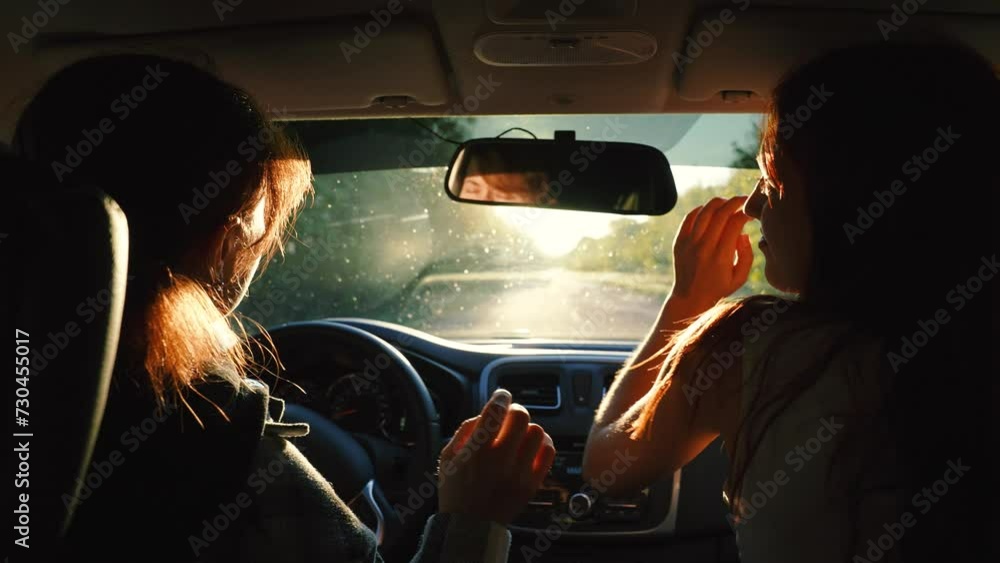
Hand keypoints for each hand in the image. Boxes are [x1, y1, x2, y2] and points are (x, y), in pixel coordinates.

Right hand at [437, 389, 555, 525]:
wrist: (470, 526)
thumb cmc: (456, 490)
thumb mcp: (447, 457)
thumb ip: (466, 430)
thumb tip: (487, 412)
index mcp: (476, 452)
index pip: (496, 411)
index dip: (501, 397)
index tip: (501, 396)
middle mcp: (500, 461)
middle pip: (521, 417)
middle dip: (515, 411)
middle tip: (509, 418)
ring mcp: (519, 474)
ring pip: (538, 432)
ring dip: (528, 429)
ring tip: (519, 436)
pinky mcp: (533, 484)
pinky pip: (549, 452)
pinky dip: (542, 444)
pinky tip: (531, 447)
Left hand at [668, 196, 753, 317]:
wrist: (689, 297)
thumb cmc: (719, 288)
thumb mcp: (740, 277)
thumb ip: (747, 254)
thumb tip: (742, 233)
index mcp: (721, 257)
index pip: (734, 224)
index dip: (745, 213)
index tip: (750, 213)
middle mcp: (704, 248)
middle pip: (720, 214)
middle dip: (734, 202)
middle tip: (742, 200)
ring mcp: (689, 244)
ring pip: (704, 212)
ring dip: (718, 203)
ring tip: (727, 203)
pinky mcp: (679, 242)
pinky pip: (689, 217)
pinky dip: (700, 209)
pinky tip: (710, 210)